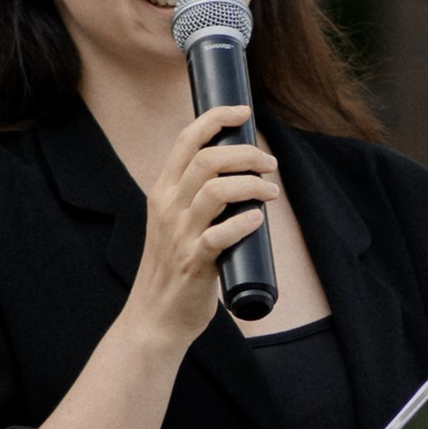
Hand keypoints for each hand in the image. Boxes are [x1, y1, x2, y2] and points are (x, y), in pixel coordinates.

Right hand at [129, 103, 283, 347]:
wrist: (155, 317)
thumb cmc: (174, 269)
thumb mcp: (175, 223)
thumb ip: (197, 199)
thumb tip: (241, 178)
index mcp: (163, 192)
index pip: (187, 140)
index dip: (216, 119)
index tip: (243, 111)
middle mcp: (168, 207)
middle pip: (208, 160)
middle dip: (246, 153)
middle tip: (270, 164)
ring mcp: (180, 235)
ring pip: (216, 191)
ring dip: (252, 185)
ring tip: (272, 191)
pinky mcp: (194, 263)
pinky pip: (220, 235)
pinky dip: (244, 223)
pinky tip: (258, 220)